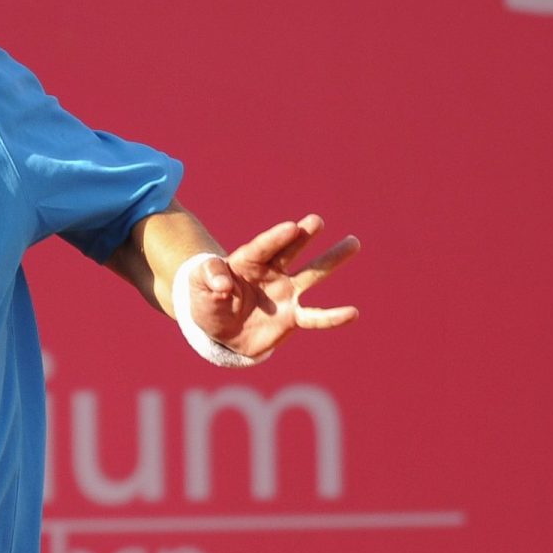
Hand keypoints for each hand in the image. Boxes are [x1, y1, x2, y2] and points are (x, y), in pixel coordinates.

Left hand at [185, 214, 359, 358]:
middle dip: (303, 237)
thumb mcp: (199, 289)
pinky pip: (314, 317)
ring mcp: (286, 293)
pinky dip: (333, 317)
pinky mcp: (293, 317)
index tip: (292, 227)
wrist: (221, 331)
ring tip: (353, 242)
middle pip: (290, 251)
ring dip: (332, 259)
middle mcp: (272, 272)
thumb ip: (209, 281)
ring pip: (312, 275)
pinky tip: (353, 313)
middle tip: (316, 221)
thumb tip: (221, 285)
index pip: (262, 247)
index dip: (276, 238)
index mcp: (247, 261)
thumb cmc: (208, 302)